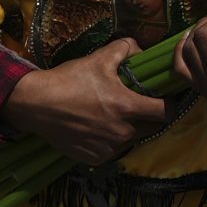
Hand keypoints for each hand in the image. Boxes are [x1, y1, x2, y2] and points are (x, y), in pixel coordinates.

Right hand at [0, 38, 167, 164]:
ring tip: (113, 114)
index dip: (169, 103)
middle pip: (152, 127)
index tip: (164, 97)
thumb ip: (126, 48)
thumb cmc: (70, 79)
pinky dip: (111, 140)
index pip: (167, 112)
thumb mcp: (100, 57)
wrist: (37, 105)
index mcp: (128, 108)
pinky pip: (113, 150)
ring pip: (132, 139)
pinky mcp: (96, 158)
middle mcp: (123, 133)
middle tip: (137, 103)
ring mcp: (109, 149)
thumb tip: (142, 51)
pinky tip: (98, 126)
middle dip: (149, 116)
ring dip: (130, 128)